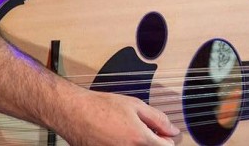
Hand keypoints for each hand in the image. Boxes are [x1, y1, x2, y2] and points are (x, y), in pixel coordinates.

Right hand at [61, 89, 179, 144]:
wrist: (75, 113)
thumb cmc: (102, 107)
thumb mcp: (135, 105)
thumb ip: (158, 119)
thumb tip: (173, 130)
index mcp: (139, 139)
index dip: (167, 139)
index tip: (164, 133)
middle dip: (153, 142)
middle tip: (145, 130)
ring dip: (139, 144)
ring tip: (129, 132)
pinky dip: (126, 145)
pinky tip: (119, 137)